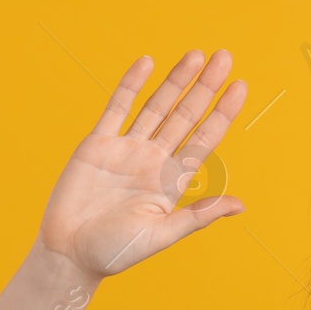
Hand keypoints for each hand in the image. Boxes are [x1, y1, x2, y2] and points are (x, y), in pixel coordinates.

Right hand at [35, 49, 246, 278]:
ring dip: (175, 81)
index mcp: (172, 181)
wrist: (69, 254)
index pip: (204, 139)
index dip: (222, 113)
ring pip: (156, 106)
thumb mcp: (162, 235)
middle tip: (225, 57)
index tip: (240, 87)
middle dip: (205, 87)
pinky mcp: (98, 144)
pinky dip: (131, 85)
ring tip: (196, 55)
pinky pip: (117, 108)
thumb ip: (198, 216)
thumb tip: (240, 205)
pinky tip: (147, 63)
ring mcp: (127, 149)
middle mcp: (153, 160)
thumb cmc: (116, 252)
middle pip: (185, 115)